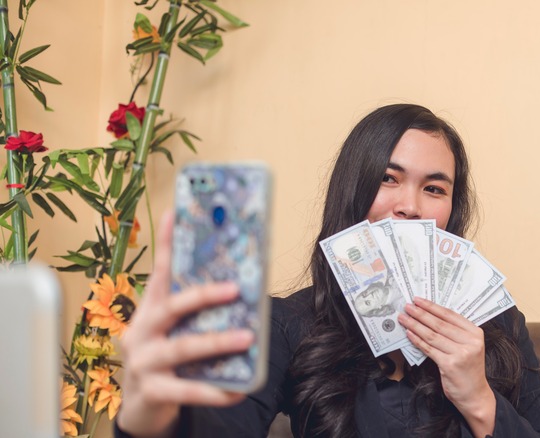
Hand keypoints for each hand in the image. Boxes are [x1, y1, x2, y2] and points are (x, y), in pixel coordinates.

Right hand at [117, 211, 252, 436]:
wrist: (142, 408)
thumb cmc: (166, 358)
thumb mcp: (177, 330)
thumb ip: (198, 313)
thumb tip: (242, 288)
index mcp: (150, 310)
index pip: (160, 273)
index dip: (167, 244)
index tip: (175, 214)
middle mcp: (141, 331)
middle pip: (171, 307)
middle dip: (203, 295)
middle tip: (235, 288)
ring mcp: (143, 362)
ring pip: (183, 348)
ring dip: (217, 342)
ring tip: (247, 338)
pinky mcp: (151, 391)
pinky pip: (188, 390)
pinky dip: (215, 391)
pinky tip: (238, 390)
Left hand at [398, 297, 495, 436]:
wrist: (475, 394)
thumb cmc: (468, 369)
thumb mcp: (468, 346)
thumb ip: (455, 333)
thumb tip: (430, 316)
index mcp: (475, 333)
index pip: (450, 315)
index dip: (432, 306)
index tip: (419, 300)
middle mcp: (470, 342)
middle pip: (439, 324)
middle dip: (421, 314)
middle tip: (407, 306)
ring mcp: (460, 353)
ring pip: (432, 335)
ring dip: (415, 325)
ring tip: (404, 318)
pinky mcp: (450, 364)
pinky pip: (429, 349)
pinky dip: (417, 340)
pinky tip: (409, 334)